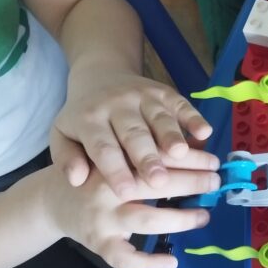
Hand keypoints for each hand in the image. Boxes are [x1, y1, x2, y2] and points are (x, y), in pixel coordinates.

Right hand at [41, 163, 218, 267]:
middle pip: (153, 184)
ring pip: (146, 220)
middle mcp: (107, 188)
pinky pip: (124, 259)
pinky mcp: (98, 243)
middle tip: (215, 183)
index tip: (214, 161)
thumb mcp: (118, 154)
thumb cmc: (96, 173)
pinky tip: (172, 260)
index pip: (156, 156)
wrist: (51, 200)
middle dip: (191, 182)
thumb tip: (199, 146)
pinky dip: (148, 263)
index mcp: (114, 160)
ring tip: (203, 216)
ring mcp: (102, 218)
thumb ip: (150, 151)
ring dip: (180, 219)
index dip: (189, 158)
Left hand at [51, 70, 212, 196]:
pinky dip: (194, 117)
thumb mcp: (63, 136)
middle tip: (159, 181)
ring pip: (159, 118)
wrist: (100, 74)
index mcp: (89, 119)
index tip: (126, 193)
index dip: (115, 170)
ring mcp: (143, 96)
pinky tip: (204, 133)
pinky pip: (181, 104)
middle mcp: (117, 105)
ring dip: (172, 136)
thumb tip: (76, 180)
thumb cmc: (83, 117)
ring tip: (183, 155)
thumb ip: (66, 159)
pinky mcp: (164, 92)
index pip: (103, 147)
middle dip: (147, 157)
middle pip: (134, 134)